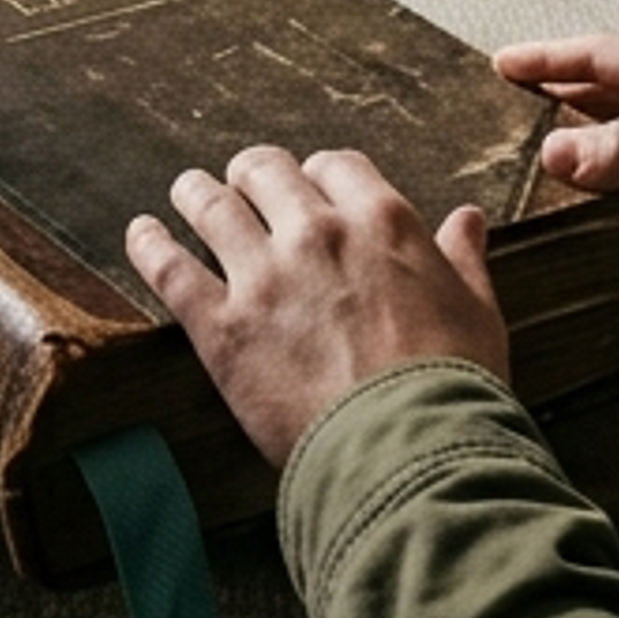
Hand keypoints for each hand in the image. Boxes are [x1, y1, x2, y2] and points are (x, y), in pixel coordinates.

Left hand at [123, 146, 507, 470]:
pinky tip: (140, 233)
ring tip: (186, 193)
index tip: (310, 189)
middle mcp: (317, 233)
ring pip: (210, 204)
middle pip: (265, 172)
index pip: (335, 166)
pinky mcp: (221, 327)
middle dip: (252, 175)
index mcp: (382, 221)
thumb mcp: (477, 312)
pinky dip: (149, 244)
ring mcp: (264, 276)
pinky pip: (170, 267)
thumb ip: (464, 259)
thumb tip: (467, 219)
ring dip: (195, 193)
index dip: (318, 175)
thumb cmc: (455, 388)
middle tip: (242, 186)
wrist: (410, 451)